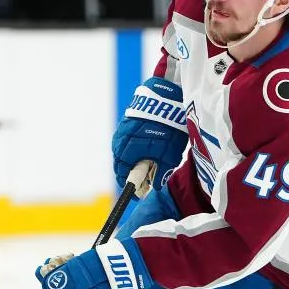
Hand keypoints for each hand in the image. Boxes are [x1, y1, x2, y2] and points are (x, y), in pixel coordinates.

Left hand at [27, 239, 151, 288]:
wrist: (137, 256)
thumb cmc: (110, 268)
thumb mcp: (83, 273)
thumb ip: (64, 280)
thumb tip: (44, 288)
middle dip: (50, 284)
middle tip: (40, 270)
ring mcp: (95, 287)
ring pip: (71, 283)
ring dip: (59, 272)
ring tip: (52, 260)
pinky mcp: (99, 275)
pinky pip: (79, 275)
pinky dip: (70, 267)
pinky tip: (66, 257)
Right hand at [113, 77, 188, 192]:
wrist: (168, 96)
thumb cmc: (169, 126)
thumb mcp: (169, 154)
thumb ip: (160, 171)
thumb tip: (155, 186)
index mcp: (127, 152)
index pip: (123, 175)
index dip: (131, 186)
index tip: (139, 193)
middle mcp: (120, 142)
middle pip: (122, 164)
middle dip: (132, 173)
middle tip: (146, 180)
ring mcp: (122, 130)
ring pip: (124, 152)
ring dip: (134, 160)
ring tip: (148, 164)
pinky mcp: (127, 122)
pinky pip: (127, 141)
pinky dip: (134, 149)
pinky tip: (147, 149)